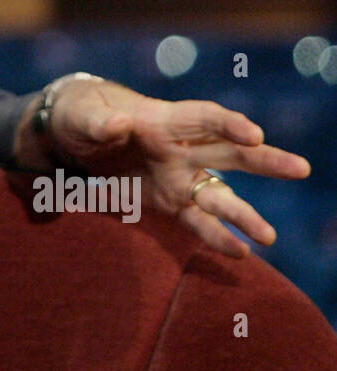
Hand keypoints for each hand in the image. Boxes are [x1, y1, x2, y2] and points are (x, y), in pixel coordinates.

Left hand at [37, 79, 309, 256]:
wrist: (70, 134)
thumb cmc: (80, 115)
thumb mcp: (82, 115)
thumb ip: (99, 122)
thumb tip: (117, 125)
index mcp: (163, 120)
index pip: (204, 118)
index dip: (229, 124)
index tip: (254, 134)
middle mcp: (180, 148)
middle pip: (230, 152)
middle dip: (265, 160)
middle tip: (301, 169)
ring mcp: (177, 176)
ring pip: (219, 195)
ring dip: (243, 215)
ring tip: (268, 238)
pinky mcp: (167, 201)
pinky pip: (196, 221)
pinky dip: (216, 237)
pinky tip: (239, 254)